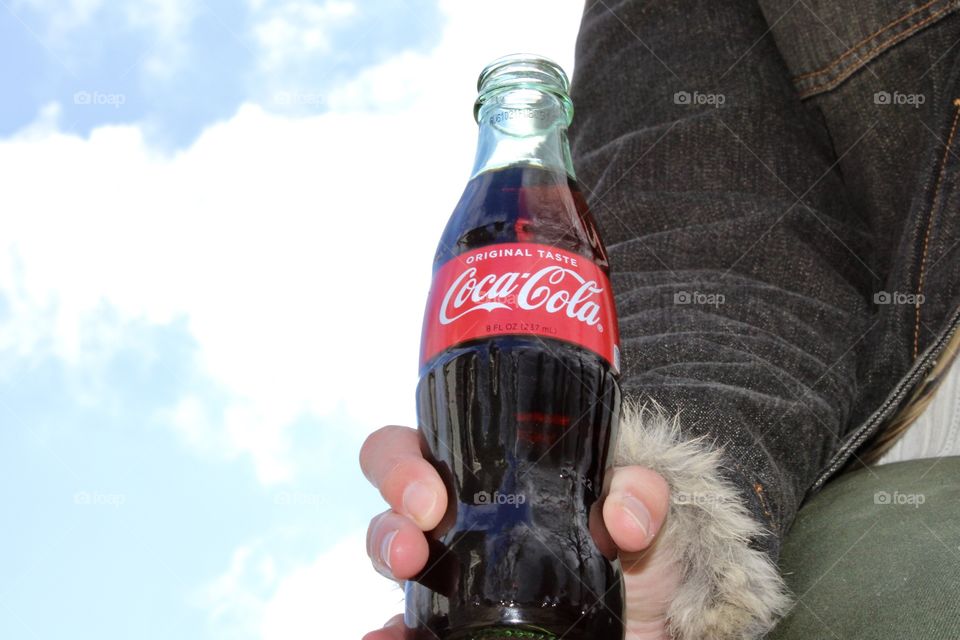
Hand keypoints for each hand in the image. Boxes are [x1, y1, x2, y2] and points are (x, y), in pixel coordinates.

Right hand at [359, 425, 678, 639]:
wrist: (651, 615)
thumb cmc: (635, 545)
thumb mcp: (643, 507)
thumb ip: (640, 494)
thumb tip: (623, 518)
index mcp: (485, 472)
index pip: (418, 448)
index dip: (401, 465)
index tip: (430, 499)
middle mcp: (455, 519)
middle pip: (391, 506)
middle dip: (388, 522)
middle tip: (414, 545)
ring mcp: (450, 575)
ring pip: (390, 561)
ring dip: (386, 569)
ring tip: (409, 577)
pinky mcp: (453, 624)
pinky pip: (408, 625)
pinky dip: (391, 632)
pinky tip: (387, 637)